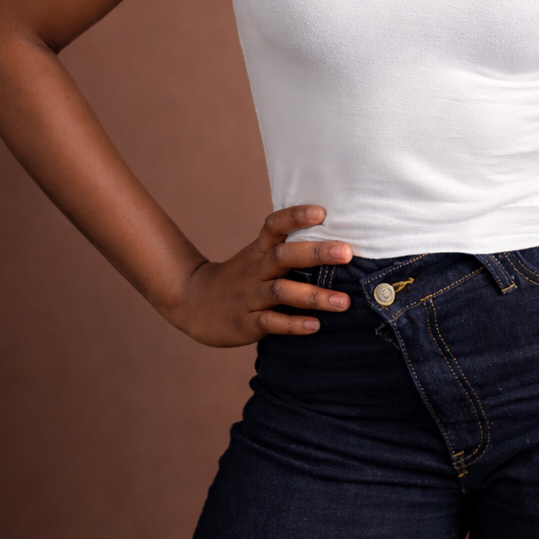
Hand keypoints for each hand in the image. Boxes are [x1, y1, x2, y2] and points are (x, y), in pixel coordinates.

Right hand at [155, 205, 352, 346]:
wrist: (192, 302)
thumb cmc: (239, 278)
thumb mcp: (256, 257)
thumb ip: (287, 249)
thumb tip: (335, 241)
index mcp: (259, 251)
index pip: (274, 226)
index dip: (295, 216)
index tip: (321, 212)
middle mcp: (254, 270)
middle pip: (283, 256)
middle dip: (316, 253)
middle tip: (346, 252)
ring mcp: (249, 296)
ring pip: (281, 291)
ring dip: (313, 296)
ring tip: (343, 301)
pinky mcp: (245, 323)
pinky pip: (270, 322)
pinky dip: (293, 324)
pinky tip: (315, 326)